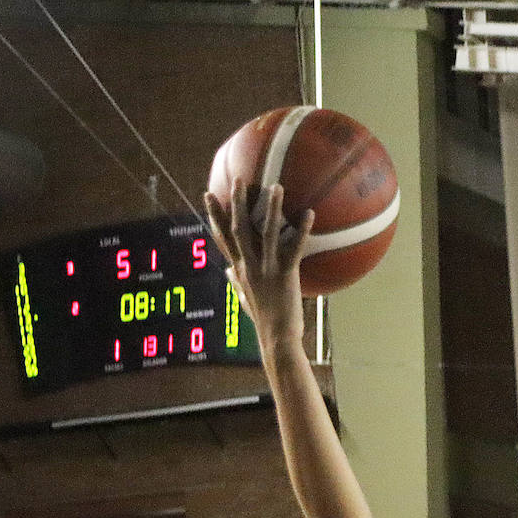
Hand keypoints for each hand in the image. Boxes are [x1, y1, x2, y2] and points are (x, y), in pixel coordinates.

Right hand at [203, 179, 314, 349]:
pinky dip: (301, 230)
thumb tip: (227, 271)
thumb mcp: (244, 299)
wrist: (277, 338)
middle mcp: (249, 266)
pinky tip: (309, 213)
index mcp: (238, 270)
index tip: (208, 195)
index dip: (214, 216)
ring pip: (265, 232)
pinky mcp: (285, 274)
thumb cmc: (264, 320)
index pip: (222, 238)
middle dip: (236, 202)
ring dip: (270, 208)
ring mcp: (266, 269)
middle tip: (239, 180)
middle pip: (239, 228)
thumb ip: (235, 282)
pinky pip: (294, 247)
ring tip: (276, 186)